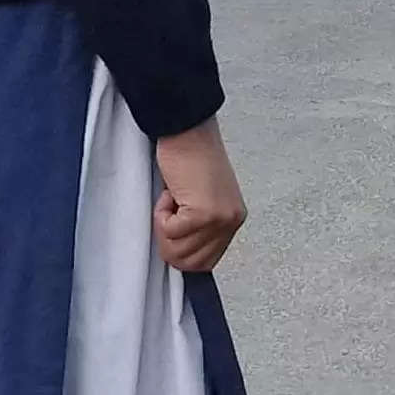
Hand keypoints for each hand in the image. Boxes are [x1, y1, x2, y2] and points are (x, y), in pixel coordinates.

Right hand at [154, 120, 246, 272]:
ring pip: (177, 252)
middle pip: (189, 264)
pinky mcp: (204, 213)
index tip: (174, 226)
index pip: (204, 263)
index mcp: (233, 220)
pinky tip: (171, 193)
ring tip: (173, 199)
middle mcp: (232, 222)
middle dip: (169, 242)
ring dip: (164, 227)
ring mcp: (220, 219)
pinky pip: (170, 232)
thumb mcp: (202, 200)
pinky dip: (161, 215)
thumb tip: (180, 256)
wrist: (187, 131)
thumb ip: (200, 228)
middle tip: (170, 212)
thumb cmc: (189, 160)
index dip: (180, 251)